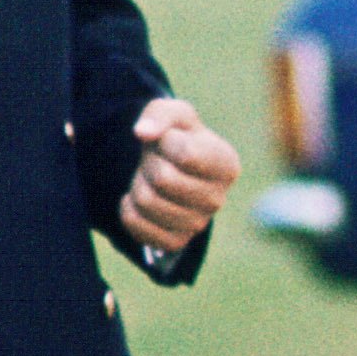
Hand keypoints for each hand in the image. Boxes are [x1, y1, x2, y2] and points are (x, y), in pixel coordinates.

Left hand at [119, 97, 240, 253]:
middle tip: (157, 161)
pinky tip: (141, 200)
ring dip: (138, 184)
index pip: (186, 155)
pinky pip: (137, 225)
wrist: (169, 169)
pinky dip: (129, 208)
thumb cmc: (176, 137)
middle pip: (163, 179)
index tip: (171, 140)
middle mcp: (218, 199)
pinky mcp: (175, 242)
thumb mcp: (172, 113)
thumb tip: (143, 132)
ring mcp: (198, 224)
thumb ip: (160, 114)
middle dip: (149, 163)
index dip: (166, 141)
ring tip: (150, 179)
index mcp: (227, 165)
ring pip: (146, 201)